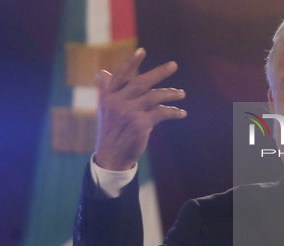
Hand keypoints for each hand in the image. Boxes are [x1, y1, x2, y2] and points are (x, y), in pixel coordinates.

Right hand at [94, 48, 186, 170]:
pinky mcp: (141, 124)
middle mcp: (118, 102)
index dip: (131, 62)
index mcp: (108, 96)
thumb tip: (101, 72)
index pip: (120, 75)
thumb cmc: (111, 130)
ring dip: (170, 94)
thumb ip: (108, 89)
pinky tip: (182, 113)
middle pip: (141, 82)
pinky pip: (161, 113)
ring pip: (154, 96)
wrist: (112, 156)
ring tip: (182, 94)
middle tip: (174, 65)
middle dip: (159, 72)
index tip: (142, 51)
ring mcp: (129, 112)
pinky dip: (173, 112)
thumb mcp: (106, 108)